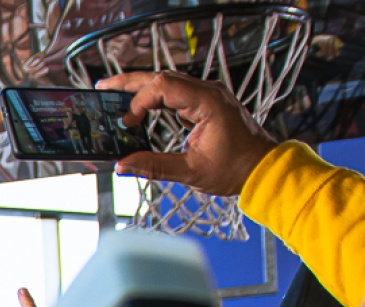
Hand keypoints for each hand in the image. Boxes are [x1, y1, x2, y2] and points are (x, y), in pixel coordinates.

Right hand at [98, 71, 276, 196]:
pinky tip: (139, 105)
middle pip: (162, 76)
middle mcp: (208, 92)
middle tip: (102, 86)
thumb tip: (123, 165)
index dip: (139, 101)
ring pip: (167, 82)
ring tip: (114, 94)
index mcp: (208, 102)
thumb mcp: (191, 171)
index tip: (127, 123)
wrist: (261, 168)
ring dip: (141, 88)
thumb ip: (154, 166)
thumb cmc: (235, 169)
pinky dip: (154, 97)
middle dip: (130, 82)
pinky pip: (175, 92)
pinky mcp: (204, 104)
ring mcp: (207, 95)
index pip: (164, 87)